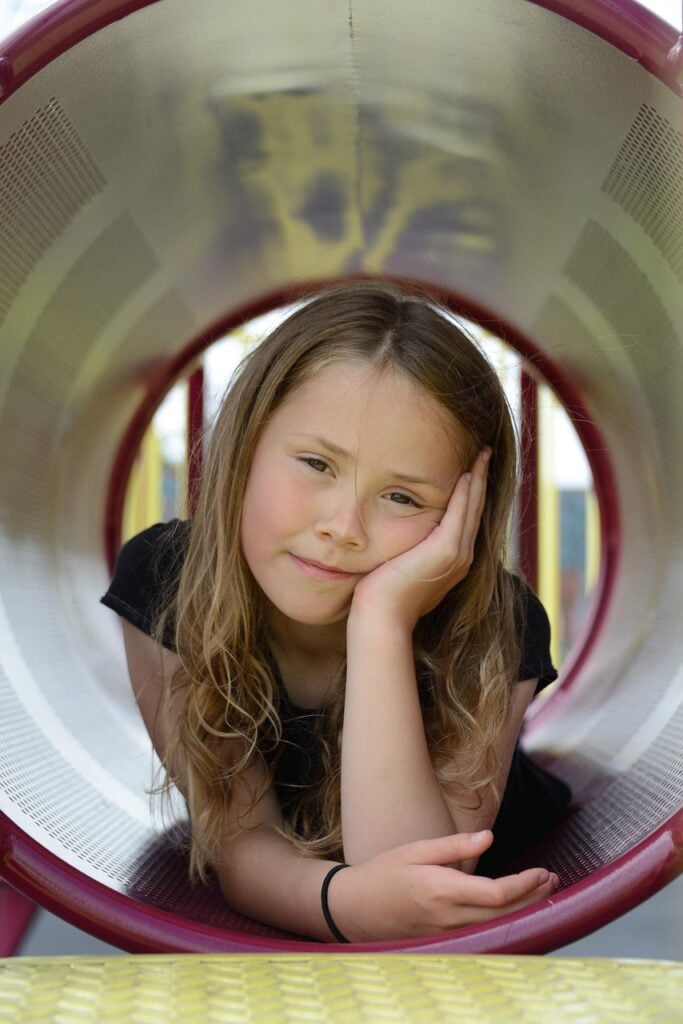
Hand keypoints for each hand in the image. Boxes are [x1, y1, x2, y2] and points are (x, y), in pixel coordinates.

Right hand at [329, 830, 558, 941]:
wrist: (357, 908)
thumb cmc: (385, 873)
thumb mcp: (417, 850)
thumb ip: (455, 846)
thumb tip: (489, 838)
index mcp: (441, 890)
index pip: (496, 894)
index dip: (524, 885)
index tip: (541, 870)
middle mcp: (448, 917)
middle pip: (504, 915)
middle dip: (533, 897)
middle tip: (552, 878)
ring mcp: (448, 933)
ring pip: (498, 928)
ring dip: (525, 910)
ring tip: (544, 891)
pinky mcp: (446, 940)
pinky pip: (485, 934)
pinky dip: (507, 921)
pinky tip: (518, 909)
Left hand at [350, 448, 490, 630]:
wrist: (380, 617)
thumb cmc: (381, 594)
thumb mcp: (399, 565)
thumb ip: (407, 549)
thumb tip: (398, 535)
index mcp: (452, 560)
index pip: (467, 517)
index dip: (472, 492)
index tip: (473, 467)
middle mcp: (461, 557)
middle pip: (476, 508)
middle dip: (481, 479)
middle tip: (485, 452)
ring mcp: (457, 555)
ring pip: (473, 507)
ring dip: (478, 479)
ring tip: (482, 455)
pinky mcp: (446, 551)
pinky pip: (461, 513)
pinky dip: (466, 492)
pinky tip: (467, 473)